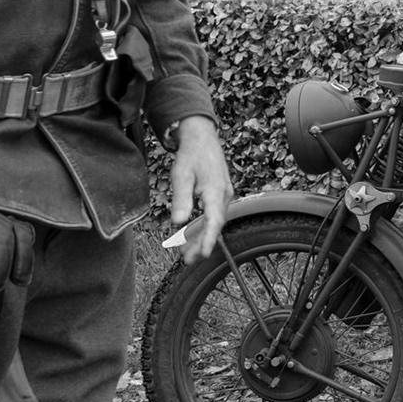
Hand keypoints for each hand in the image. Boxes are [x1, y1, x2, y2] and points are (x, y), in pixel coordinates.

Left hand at [169, 116, 231, 263]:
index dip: (208, 239)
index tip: (202, 254)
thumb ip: (181, 200)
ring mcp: (224, 196)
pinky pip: (213, 216)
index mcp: (216, 191)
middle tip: (187, 262)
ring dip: (201, 238)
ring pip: (214, 222)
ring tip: (186, 255)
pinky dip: (203, 227)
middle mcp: (224, 195)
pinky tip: (190, 237)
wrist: (202, 140)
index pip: (214, 220)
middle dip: (201, 244)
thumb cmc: (190, 157)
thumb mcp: (181, 176)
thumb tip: (178, 223)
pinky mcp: (219, 195)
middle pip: (215, 225)